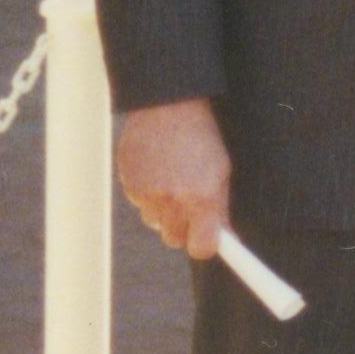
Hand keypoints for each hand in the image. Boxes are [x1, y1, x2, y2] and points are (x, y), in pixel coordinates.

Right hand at [118, 97, 230, 259]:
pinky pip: (140, 203)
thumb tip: (226, 239)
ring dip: (164, 209)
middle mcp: (172, 201)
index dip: (205, 244)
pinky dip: (148, 192)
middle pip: (174, 240)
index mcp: (201, 198)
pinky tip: (157, 168)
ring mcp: (147, 194)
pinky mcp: (129, 185)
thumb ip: (220, 208)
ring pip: (155, 221)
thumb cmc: (202, 136)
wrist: (168, 105)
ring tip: (173, 176)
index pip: (201, 248)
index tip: (208, 239)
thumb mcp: (221, 169)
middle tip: (190, 204)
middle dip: (183, 227)